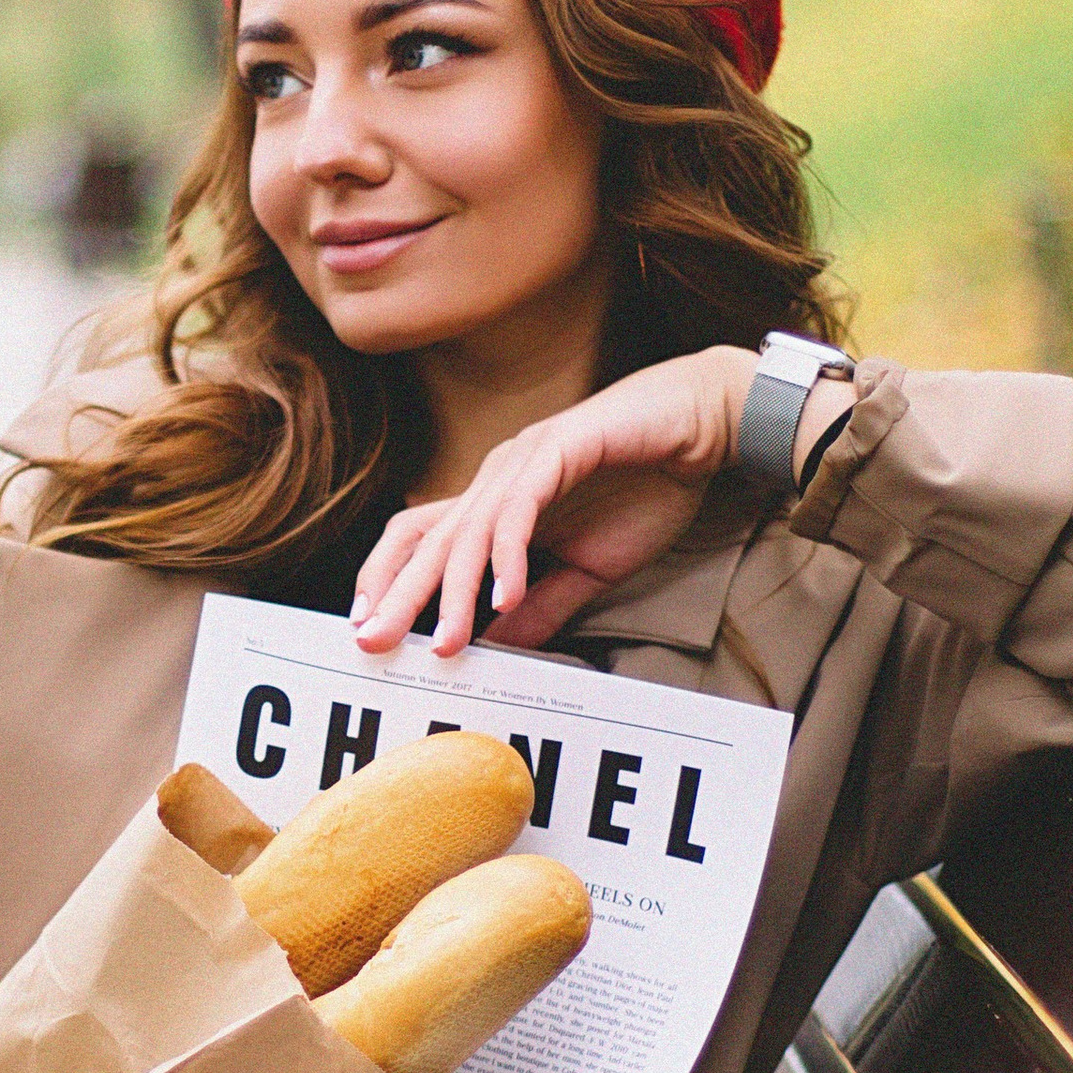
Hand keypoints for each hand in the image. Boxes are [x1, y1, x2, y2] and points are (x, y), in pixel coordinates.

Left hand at [351, 348, 757, 656]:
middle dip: (397, 595)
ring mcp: (522, 462)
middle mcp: (497, 479)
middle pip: (429, 540)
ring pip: (469, 531)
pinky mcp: (557, 450)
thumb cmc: (648, 486)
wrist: (701, 427)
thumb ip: (543, 605)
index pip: (423, 541)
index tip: (370, 631)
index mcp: (497, 503)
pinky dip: (510, 558)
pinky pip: (519, 511)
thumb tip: (498, 645)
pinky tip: (506, 596)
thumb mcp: (589, 568)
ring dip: (453, 591)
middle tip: (372, 641)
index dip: (389, 581)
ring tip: (445, 640)